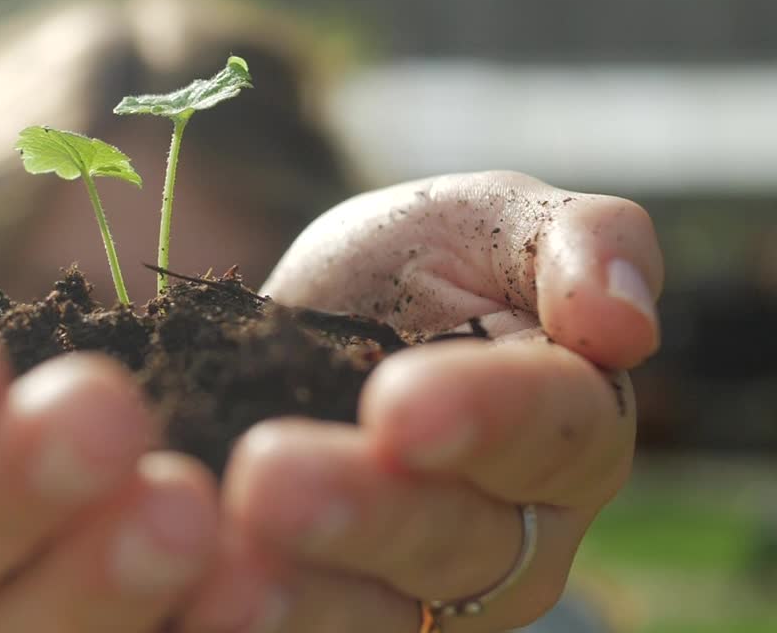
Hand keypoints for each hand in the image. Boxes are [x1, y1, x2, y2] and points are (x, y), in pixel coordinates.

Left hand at [178, 171, 661, 631]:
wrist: (304, 328)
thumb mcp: (483, 220)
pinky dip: (243, 618)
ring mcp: (420, 591)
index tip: (396, 403)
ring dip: (299, 592)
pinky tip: (189, 589)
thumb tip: (623, 320)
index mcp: (567, 427)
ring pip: (374, 612)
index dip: (482, 416)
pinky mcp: (338, 614)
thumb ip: (574, 242)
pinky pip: (304, 632)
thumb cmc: (412, 270)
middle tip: (271, 478)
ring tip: (223, 559)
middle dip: (366, 512)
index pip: (549, 430)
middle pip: (455, 540)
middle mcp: (511, 533)